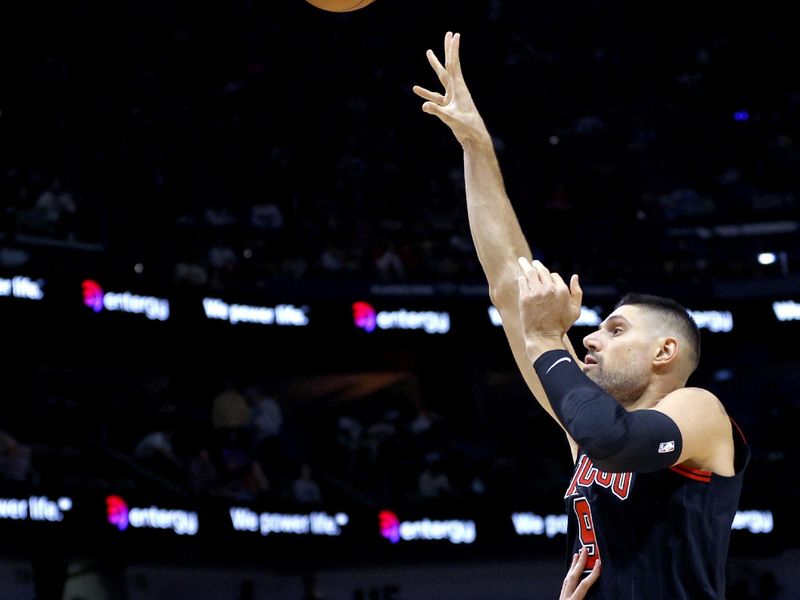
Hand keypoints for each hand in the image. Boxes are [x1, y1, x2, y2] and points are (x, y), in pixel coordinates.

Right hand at [412, 32, 489, 147]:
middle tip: (448, 34)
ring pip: (442, 77)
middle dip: (448, 50)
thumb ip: (437, 111)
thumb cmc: (466, 127)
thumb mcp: (450, 118)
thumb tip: (423, 106)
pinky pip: (435, 97)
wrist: (473, 136)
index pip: (453, 64)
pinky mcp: (448, 105)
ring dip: (435, 65)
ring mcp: (451, 96)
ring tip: (429, 52)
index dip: (453, 49)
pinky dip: (426, 93)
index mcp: (458, 88)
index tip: (454, 35)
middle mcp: (456, 88)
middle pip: (450, 65)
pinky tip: (416, 89)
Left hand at [517, 257, 581, 357]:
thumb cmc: (560, 325)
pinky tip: (520, 276)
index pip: (554, 275)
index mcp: (562, 290)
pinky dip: (522, 278)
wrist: (544, 337)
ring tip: (522, 260)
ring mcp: (536, 292)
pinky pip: (522, 282)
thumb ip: (577, 292)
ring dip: (525, 265)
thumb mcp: (575, 310)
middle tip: (532, 262)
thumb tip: (575, 276)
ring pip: (530, 273)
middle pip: (542, 271)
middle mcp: (549, 289)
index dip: (550, 277)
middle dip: (537, 265)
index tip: (546, 278)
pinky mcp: (525, 297)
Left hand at [560, 547, 600, 599]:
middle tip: (585, 550)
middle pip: (573, 576)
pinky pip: (565, 584)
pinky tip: (572, 573)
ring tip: (577, 556)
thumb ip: (591, 598)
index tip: (599, 563)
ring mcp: (562, 598)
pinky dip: (570, 576)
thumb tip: (602, 594)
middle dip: (580, 562)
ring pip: (567, 579)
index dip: (593, 573)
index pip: (584, 584)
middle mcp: (566, 598)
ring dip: (573, 566)